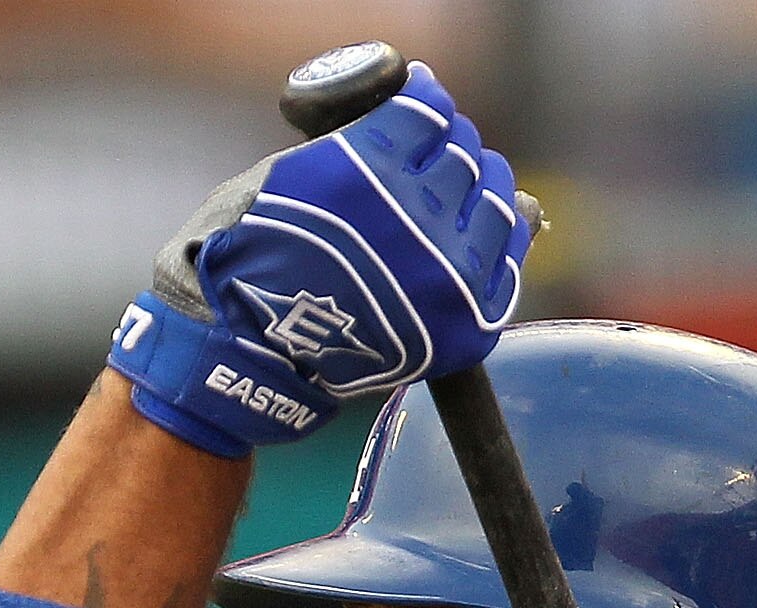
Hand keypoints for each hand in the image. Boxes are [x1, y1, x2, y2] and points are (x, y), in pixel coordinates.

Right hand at [106, 62, 531, 458]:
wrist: (249, 352)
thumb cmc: (260, 257)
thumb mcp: (295, 170)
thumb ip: (364, 140)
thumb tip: (436, 117)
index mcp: (370, 171)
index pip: (430, 112)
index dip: (424, 105)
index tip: (418, 113)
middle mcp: (417, 219)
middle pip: (465, 155)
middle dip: (447, 148)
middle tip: (430, 158)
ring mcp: (449, 276)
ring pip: (496, 201)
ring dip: (480, 188)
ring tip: (455, 195)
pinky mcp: (466, 323)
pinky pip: (506, 262)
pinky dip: (496, 241)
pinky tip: (470, 236)